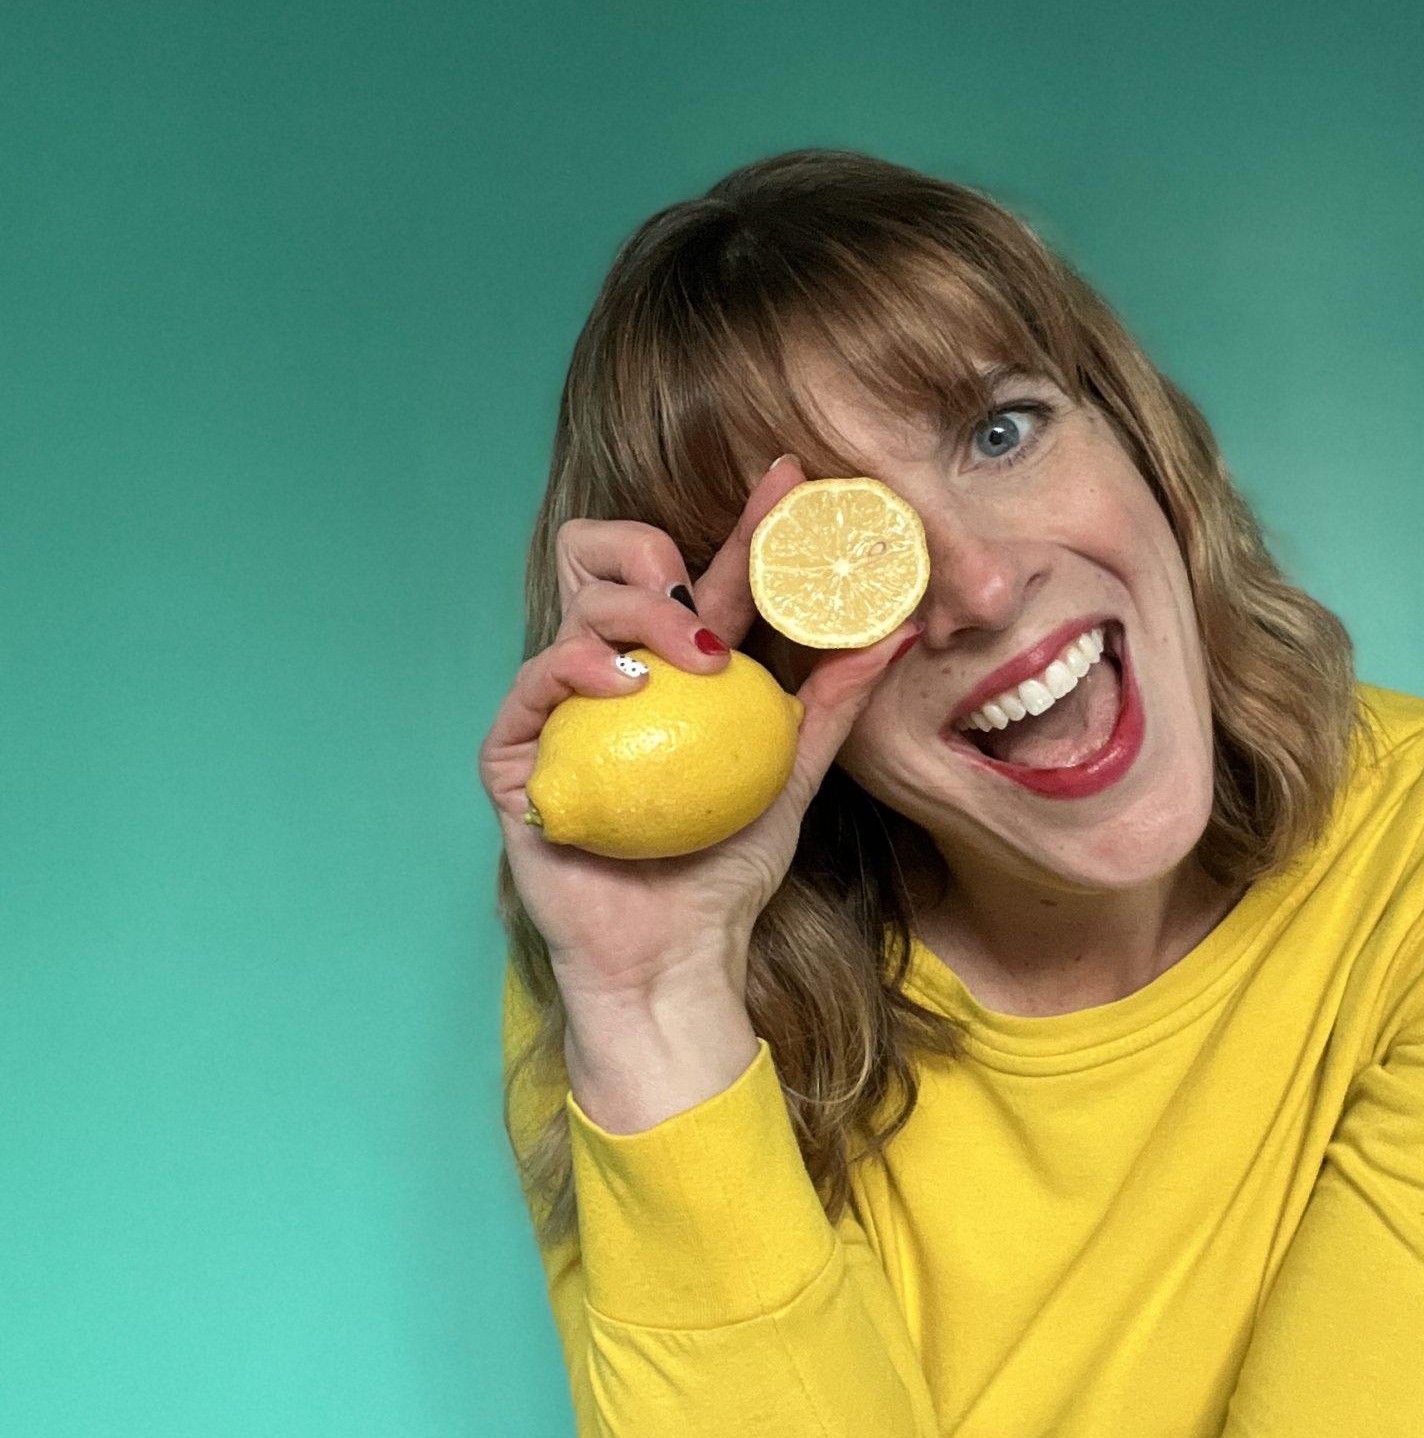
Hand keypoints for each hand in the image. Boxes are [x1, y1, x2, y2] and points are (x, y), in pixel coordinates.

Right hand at [477, 454, 920, 1009]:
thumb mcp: (793, 777)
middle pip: (604, 560)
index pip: (704, 581)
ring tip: (692, 659)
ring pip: (577, 608)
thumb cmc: (724, 871)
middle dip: (651, 552)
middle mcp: (612, 677)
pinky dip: (579, 668)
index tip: (786, 481)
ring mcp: (559, 711)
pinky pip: (532, 683)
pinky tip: (627, 686)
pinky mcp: (516, 754)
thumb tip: (893, 629)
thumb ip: (831, 704)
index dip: (741, 528)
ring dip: (638, 616)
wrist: (673, 956)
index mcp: (675, 673)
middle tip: (703, 599)